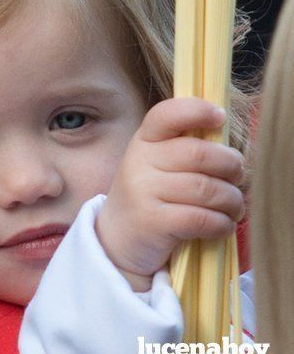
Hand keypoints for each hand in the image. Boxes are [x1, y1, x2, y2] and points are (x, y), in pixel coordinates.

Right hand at [95, 97, 244, 291]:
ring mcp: (142, 192)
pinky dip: (221, 224)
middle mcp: (138, 162)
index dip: (196, 110)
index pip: (166, 115)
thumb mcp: (157, 167)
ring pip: (207, 189)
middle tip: (238, 178)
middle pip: (200, 154)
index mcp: (143, 142)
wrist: (116, 242)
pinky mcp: (152, 221)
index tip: (219, 118)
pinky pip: (201, 218)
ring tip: (234, 208)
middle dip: (231, 166)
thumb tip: (234, 151)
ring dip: (232, 201)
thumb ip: (185, 150)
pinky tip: (221, 226)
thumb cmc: (150, 199)